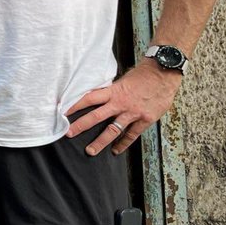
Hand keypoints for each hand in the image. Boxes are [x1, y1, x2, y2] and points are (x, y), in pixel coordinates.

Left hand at [66, 61, 183, 155]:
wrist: (163, 74)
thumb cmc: (143, 75)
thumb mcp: (122, 79)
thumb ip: (112, 90)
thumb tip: (99, 95)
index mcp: (113, 91)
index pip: (89, 98)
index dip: (75, 104)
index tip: (62, 111)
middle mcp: (120, 103)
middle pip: (96, 116)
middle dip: (81, 125)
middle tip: (68, 134)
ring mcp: (133, 113)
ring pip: (113, 130)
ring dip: (100, 141)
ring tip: (90, 150)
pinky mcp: (145, 119)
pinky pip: (131, 135)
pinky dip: (123, 144)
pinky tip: (116, 151)